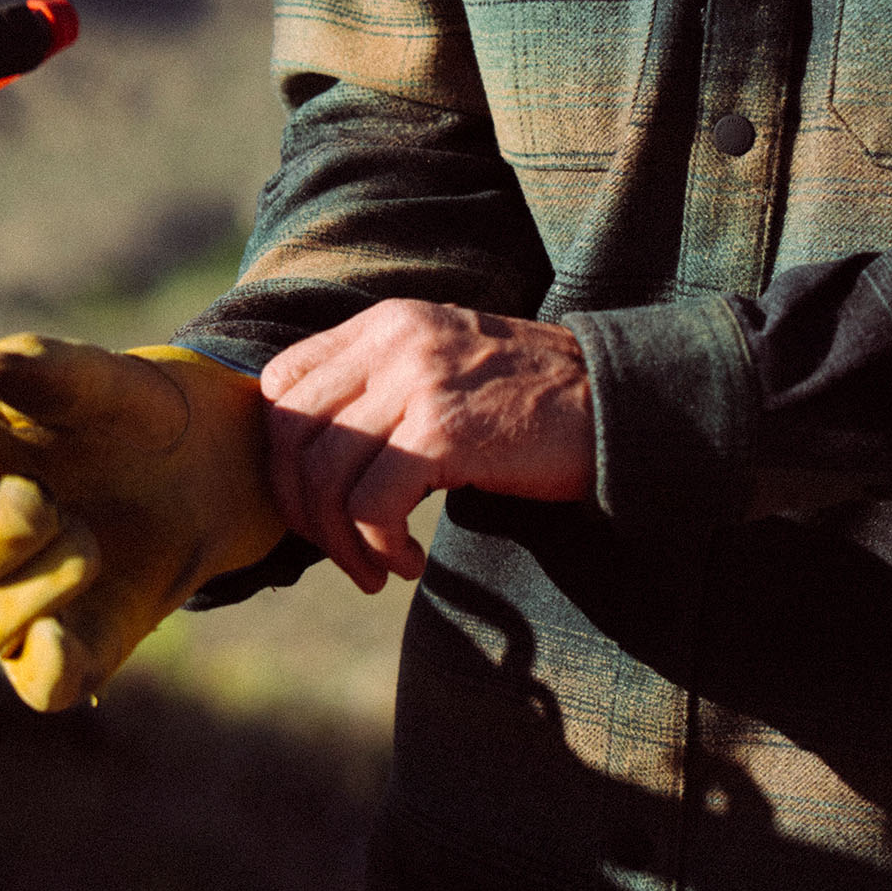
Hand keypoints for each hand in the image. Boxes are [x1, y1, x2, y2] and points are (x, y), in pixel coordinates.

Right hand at [0, 335, 285, 711]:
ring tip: (91, 541)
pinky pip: (44, 683)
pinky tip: (65, 644)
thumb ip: (42, 369)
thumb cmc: (128, 412)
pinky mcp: (72, 648)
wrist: (210, 461)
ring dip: (40, 585)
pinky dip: (52, 668)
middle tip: (46, 504)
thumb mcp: (100, 379)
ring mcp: (10, 605)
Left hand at [261, 300, 593, 592]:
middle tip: (339, 549)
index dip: (277, 452)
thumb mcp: (443, 369)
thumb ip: (379, 390)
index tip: (312, 501)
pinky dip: (378, 546)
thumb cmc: (529, 403)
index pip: (280, 381)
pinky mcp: (446, 429)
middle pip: (288, 432)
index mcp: (387, 323)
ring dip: (339, 541)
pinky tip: (408, 561)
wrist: (614, 402)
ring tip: (376, 567)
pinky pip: (371, 504)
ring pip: (323, 474)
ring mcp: (419, 380)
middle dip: (299, 508)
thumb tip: (304, 463)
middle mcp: (395, 340)